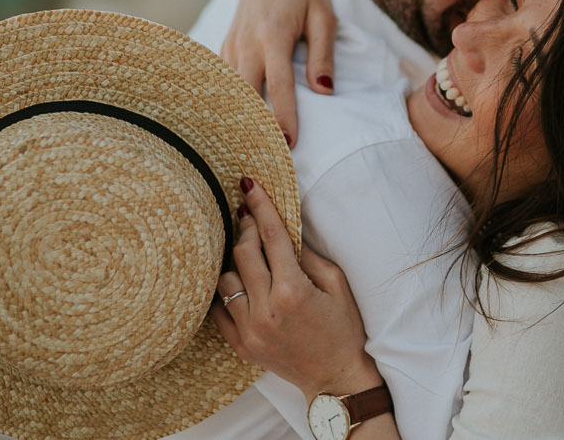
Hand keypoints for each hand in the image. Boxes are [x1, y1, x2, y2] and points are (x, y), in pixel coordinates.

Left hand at [210, 179, 382, 401]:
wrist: (336, 378)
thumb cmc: (344, 328)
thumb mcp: (336, 284)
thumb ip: (306, 255)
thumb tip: (282, 230)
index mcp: (292, 291)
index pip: (271, 237)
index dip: (260, 207)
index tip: (249, 186)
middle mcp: (266, 310)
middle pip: (242, 253)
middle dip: (247, 228)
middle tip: (251, 217)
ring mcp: (249, 330)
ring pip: (225, 279)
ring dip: (237, 262)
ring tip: (251, 257)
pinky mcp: (240, 345)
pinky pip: (218, 309)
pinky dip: (228, 292)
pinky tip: (242, 284)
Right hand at [221, 0, 337, 147]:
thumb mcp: (324, 15)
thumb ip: (324, 53)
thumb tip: (324, 90)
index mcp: (274, 35)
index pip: (278, 85)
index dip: (283, 116)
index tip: (289, 143)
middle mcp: (247, 41)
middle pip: (245, 94)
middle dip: (253, 126)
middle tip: (264, 159)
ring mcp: (232, 43)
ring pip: (228, 89)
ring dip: (236, 118)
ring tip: (246, 150)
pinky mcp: (225, 44)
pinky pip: (221, 79)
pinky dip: (226, 102)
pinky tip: (230, 125)